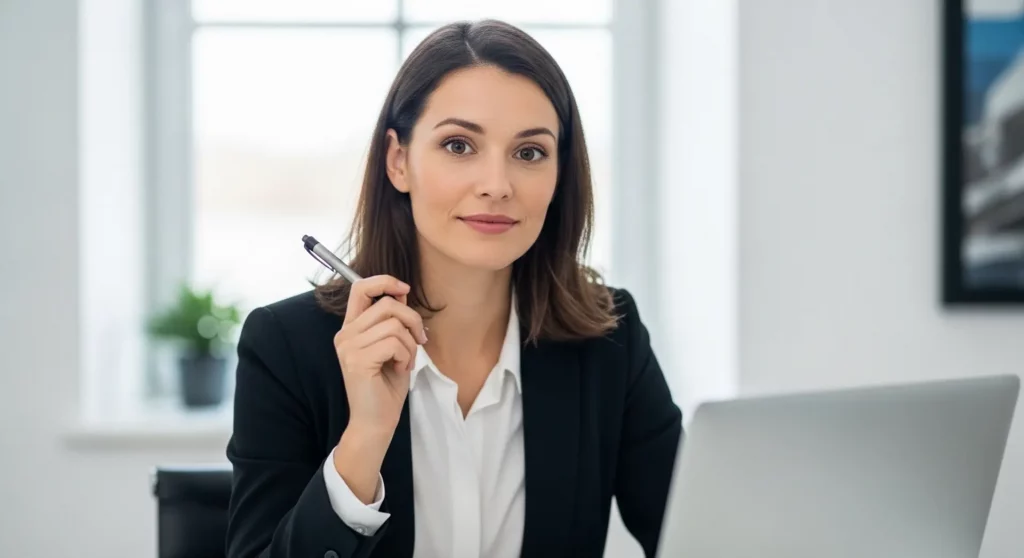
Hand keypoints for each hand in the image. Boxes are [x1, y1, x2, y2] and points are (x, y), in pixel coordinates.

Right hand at [332, 275, 427, 502]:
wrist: (376, 421)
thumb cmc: (386, 386)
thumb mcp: (393, 346)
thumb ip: (393, 321)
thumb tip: (402, 293)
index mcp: (351, 328)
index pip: (360, 288)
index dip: (384, 281)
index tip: (404, 289)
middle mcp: (345, 335)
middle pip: (387, 305)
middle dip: (412, 320)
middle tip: (419, 340)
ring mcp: (349, 347)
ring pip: (394, 325)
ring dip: (409, 344)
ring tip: (406, 361)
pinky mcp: (358, 360)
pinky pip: (394, 343)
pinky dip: (406, 355)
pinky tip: (401, 369)